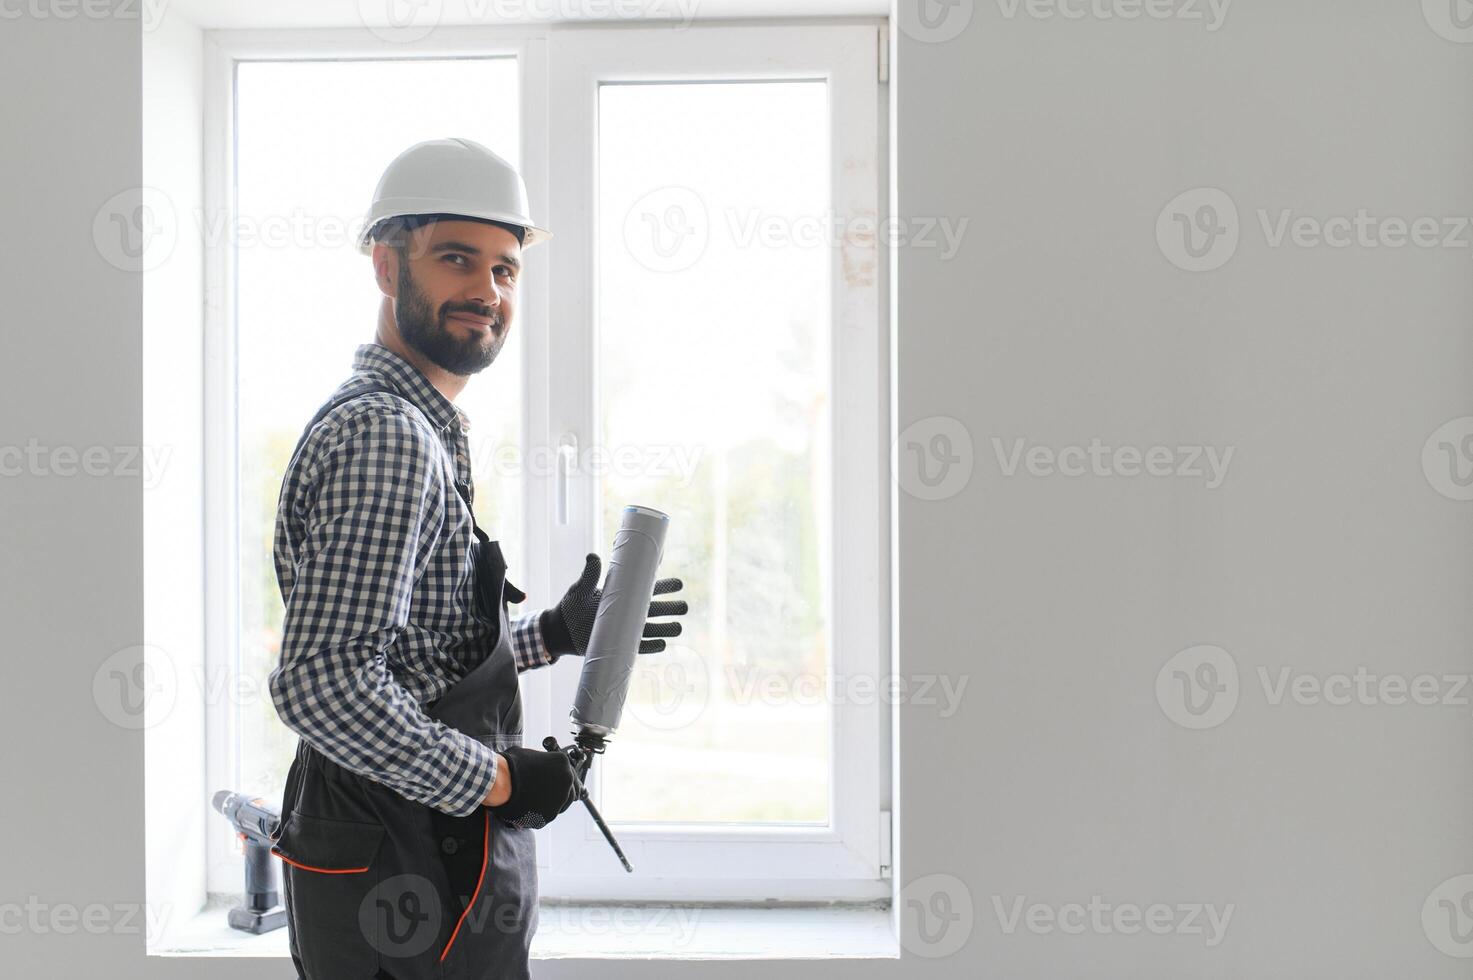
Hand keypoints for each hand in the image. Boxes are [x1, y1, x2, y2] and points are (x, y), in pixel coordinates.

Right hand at [486, 745, 578, 828]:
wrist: (499, 782)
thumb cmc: (510, 766)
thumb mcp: (529, 755)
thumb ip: (542, 761)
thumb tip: (540, 765)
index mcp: (563, 763)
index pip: (569, 773)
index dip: (562, 780)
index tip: (557, 784)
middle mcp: (566, 780)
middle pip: (570, 790)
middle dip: (560, 793)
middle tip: (548, 794)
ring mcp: (560, 799)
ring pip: (561, 805)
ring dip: (552, 804)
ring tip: (537, 801)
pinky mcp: (549, 815)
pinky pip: (548, 815)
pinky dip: (541, 813)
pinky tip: (529, 808)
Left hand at [538, 553, 686, 660]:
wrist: (561, 630)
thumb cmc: (572, 607)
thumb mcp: (581, 588)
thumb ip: (589, 574)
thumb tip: (593, 556)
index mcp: (624, 596)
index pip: (649, 590)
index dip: (665, 587)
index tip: (679, 584)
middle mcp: (629, 613)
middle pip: (657, 610)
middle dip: (672, 608)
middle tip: (684, 606)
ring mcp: (626, 630)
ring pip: (653, 629)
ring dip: (667, 628)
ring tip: (679, 627)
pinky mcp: (619, 646)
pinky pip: (640, 647)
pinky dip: (652, 646)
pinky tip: (663, 644)